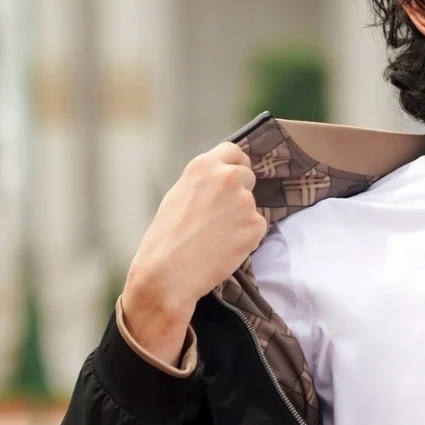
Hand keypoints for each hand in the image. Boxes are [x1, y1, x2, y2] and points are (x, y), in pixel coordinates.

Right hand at [121, 142, 265, 362]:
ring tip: (215, 236)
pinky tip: (224, 248)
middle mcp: (228, 177)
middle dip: (239, 192)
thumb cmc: (167, 236)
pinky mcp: (256, 225)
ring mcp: (245, 201)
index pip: (234, 152)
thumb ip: (204, 182)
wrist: (169, 272)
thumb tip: (221, 178)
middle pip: (247, 176)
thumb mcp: (179, 194)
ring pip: (251, 205)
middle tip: (221, 216)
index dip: (234, 166)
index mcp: (204, 165)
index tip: (233, 178)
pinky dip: (246, 237)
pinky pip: (257, 227)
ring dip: (241, 217)